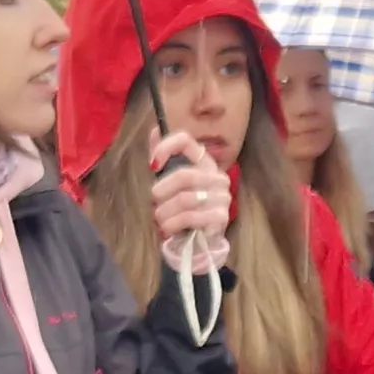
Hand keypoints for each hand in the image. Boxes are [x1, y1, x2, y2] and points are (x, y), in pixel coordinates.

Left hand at [148, 131, 232, 270]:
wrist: (197, 242)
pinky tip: (168, 229)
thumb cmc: (182, 210)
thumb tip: (154, 131)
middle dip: (161, 192)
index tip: (151, 165)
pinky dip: (173, 224)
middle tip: (154, 204)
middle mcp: (216, 176)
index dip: (165, 147)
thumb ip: (163, 160)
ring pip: (185, 199)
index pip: (185, 140)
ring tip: (160, 220)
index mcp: (203, 161)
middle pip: (183, 175)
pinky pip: (191, 217)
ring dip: (164, 212)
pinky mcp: (221, 217)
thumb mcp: (169, 184)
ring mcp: (222, 196)